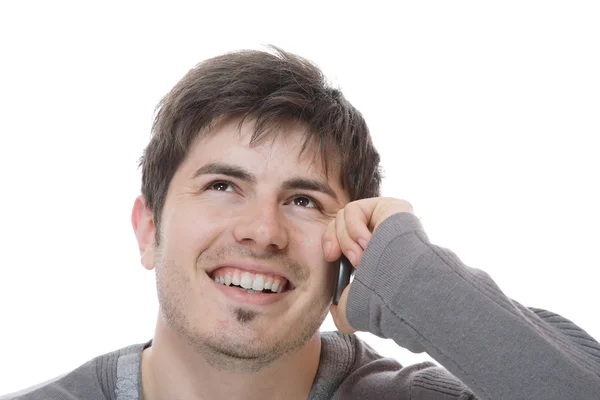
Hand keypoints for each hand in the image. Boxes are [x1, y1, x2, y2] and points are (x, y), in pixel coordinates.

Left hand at [323, 197, 413, 332]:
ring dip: (347, 239)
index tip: (330, 257)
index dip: (330, 243)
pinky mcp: (390, 206)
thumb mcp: (354, 309)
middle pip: (340, 222)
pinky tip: (368, 243)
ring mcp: (386, 218)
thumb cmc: (380, 300)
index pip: (340, 236)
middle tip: (340, 258)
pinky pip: (354, 208)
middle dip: (336, 240)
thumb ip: (342, 308)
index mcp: (371, 253)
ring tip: (361, 257)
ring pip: (344, 215)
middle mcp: (380, 233)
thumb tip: (335, 307)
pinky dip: (354, 228)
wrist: (397, 289)